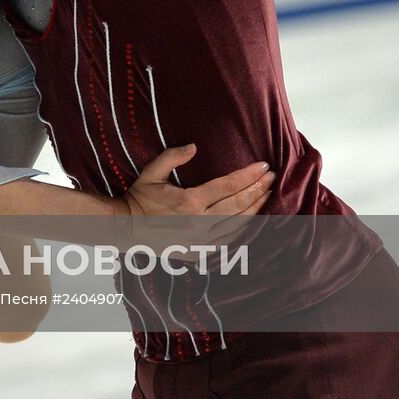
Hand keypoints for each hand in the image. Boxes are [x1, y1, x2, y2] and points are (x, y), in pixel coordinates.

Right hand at [114, 144, 274, 251]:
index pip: (228, 186)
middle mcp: (199, 222)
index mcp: (189, 201)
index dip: (248, 175)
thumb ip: (171, 157)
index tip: (263, 166)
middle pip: (238, 204)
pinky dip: (244, 227)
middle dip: (258, 189)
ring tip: (268, 193)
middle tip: (271, 177)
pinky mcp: (200, 251)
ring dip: (255, 207)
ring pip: (238, 224)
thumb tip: (193, 146)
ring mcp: (202, 240)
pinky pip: (229, 239)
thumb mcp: (150, 173)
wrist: (127, 229)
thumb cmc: (139, 199)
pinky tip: (252, 216)